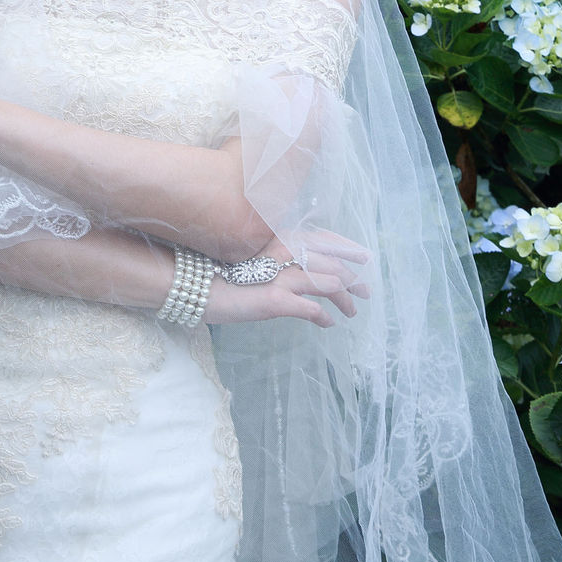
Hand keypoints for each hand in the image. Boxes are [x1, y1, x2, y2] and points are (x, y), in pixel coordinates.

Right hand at [205, 230, 371, 326]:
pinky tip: (329, 323)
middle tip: (367, 291)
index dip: (346, 249)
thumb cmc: (219, 271)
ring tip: (352, 312)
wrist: (195, 286)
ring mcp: (282, 276)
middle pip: (333, 263)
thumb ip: (275, 254)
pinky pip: (312, 309)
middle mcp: (285, 252)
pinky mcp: (277, 300)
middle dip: (354, 278)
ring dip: (346, 299)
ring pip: (329, 284)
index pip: (324, 239)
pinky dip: (324, 317)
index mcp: (281, 237)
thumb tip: (295, 263)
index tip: (363, 257)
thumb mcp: (251, 255)